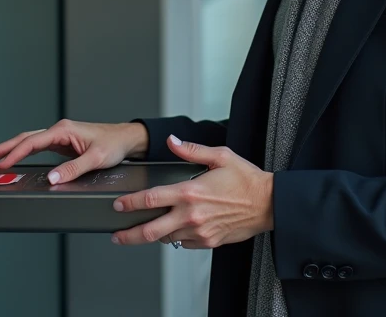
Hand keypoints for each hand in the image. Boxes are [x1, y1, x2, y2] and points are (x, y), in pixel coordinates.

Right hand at [0, 120, 148, 183]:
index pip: (33, 142)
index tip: (3, 164)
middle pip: (26, 138)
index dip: (15, 153)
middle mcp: (60, 131)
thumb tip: (52, 178)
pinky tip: (18, 157)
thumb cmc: (114, 144)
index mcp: (64, 130)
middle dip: (5, 146)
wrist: (126, 139)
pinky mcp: (64, 144)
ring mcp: (61, 137)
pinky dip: (26, 152)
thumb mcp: (95, 159)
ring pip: (31, 142)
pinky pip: (39, 148)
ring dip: (13, 148)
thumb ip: (73, 169)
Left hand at [110, 135, 272, 249]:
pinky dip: (176, 238)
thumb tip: (172, 141)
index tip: (118, 205)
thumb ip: (191, 150)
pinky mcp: (208, 242)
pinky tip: (174, 230)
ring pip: (166, 239)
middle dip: (129, 235)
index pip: (150, 200)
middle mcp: (191, 215)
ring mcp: (200, 232)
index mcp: (190, 192)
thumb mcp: (220, 156)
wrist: (268, 204)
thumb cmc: (246, 180)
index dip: (129, 203)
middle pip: (150, 230)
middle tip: (117, 235)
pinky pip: (184, 243)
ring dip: (153, 236)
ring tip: (144, 231)